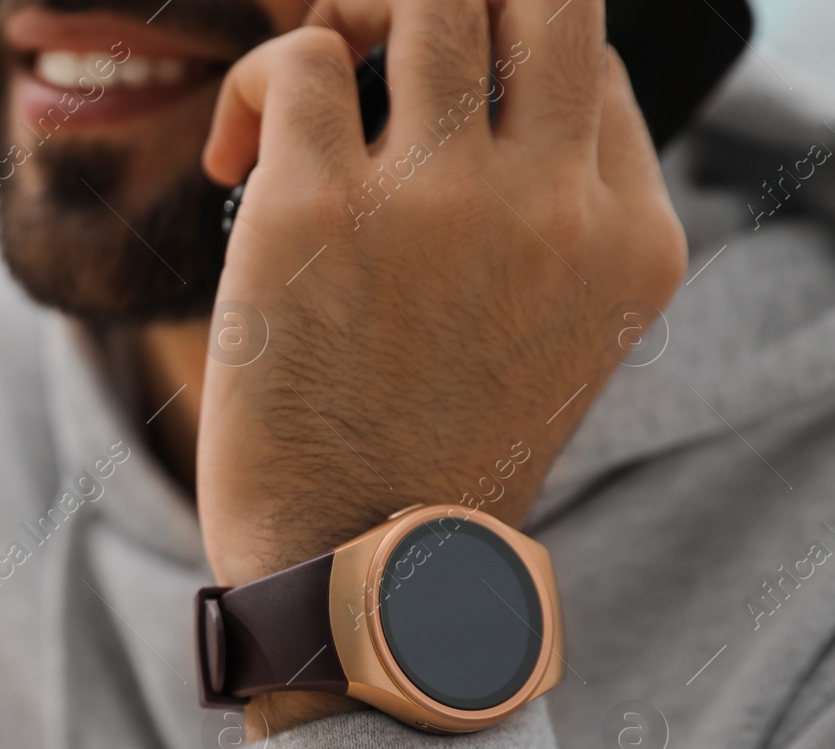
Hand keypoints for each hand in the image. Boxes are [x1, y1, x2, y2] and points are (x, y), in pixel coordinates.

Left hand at [194, 0, 684, 732]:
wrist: (358, 577)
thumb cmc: (432, 463)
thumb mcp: (551, 344)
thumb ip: (549, 227)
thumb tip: (477, 110)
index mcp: (629, 236)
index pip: (586, 64)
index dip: (499, 67)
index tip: (427, 125)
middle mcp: (554, 203)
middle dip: (446, 4)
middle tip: (380, 62)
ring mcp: (440, 202)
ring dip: (353, 23)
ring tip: (303, 104)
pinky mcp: (316, 214)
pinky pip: (299, 60)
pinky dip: (256, 85)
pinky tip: (234, 163)